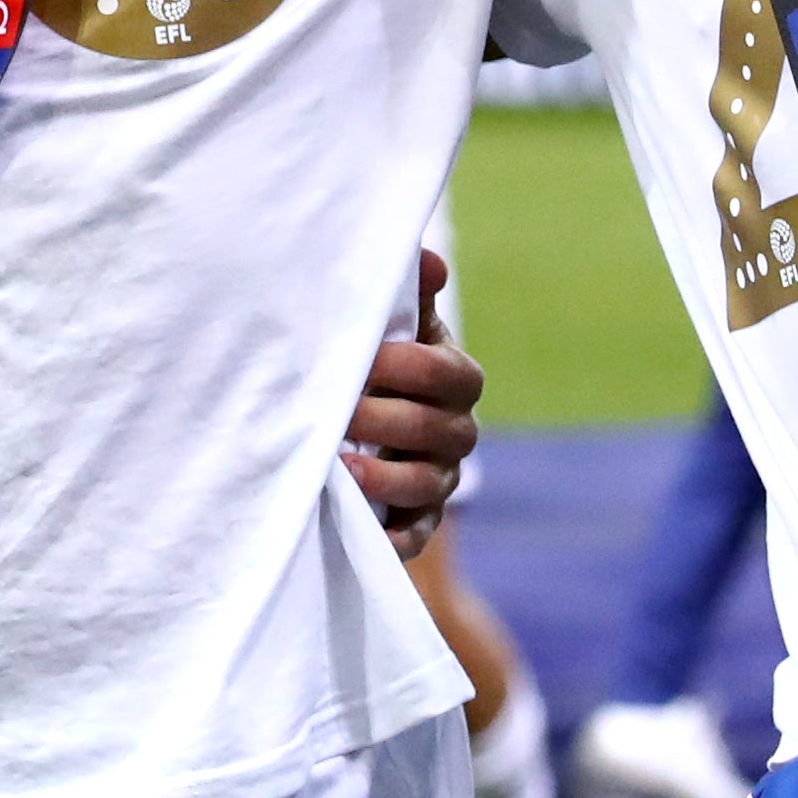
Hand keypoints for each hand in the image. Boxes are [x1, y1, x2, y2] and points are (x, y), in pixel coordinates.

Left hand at [344, 250, 481, 558]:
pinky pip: (415, 536)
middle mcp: (457, 431)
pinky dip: (393, 538)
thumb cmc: (377, 364)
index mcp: (456, 378)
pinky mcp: (420, 521)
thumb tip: (426, 259)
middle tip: (340, 413)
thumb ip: (407, 296)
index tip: (364, 360)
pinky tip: (362, 524)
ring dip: (386, 478)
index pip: (444, 373)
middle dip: (386, 420)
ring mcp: (440, 479)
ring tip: (344, 467)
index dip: (406, 367)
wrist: (363, 423)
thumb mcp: (392, 328)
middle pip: (437, 430)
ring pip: (426, 484)